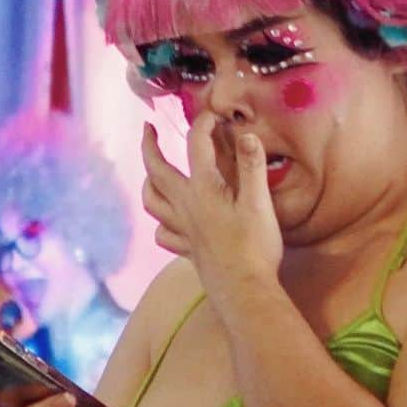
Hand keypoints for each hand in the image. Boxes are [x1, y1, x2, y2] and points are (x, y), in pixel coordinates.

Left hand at [141, 114, 282, 299]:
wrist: (245, 291)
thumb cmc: (255, 247)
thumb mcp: (259, 203)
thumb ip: (252, 167)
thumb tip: (247, 134)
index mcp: (203, 190)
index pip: (196, 145)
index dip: (203, 124)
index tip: (212, 114)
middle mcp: (185, 207)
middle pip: (157, 171)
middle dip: (150, 146)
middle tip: (147, 129)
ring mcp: (183, 230)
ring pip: (151, 202)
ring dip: (148, 182)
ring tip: (151, 172)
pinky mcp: (187, 249)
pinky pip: (164, 233)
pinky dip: (161, 222)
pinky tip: (168, 220)